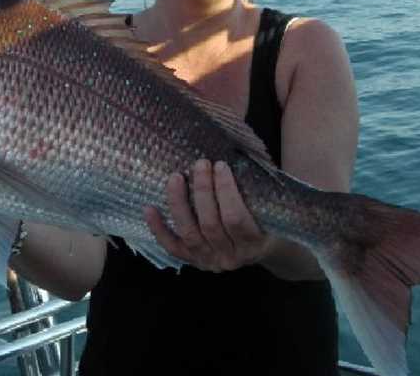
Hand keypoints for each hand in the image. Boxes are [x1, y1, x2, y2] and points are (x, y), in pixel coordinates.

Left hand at [144, 159, 271, 271]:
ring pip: (190, 233)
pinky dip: (159, 229)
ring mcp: (209, 261)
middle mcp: (230, 257)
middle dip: (203, 191)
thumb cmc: (266, 222)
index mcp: (253, 244)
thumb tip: (234, 158)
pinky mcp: (192, 261)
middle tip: (200, 164)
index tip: (221, 165)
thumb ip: (254, 193)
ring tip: (176, 177)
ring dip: (180, 203)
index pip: (236, 218)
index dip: (226, 191)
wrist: (260, 251)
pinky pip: (172, 247)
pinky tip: (150, 208)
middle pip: (211, 224)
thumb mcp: (269, 211)